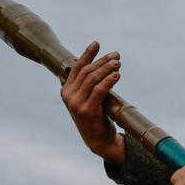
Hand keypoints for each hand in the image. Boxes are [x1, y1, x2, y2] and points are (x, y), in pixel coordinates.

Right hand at [61, 41, 124, 164]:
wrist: (99, 140)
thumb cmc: (96, 117)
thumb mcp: (89, 98)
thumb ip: (89, 84)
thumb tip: (101, 65)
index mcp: (66, 90)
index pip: (76, 67)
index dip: (87, 54)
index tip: (97, 43)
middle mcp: (69, 96)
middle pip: (86, 71)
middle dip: (102, 61)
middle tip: (116, 55)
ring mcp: (76, 103)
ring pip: (92, 79)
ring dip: (107, 68)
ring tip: (118, 63)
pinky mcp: (87, 110)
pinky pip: (99, 91)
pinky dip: (108, 81)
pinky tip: (116, 75)